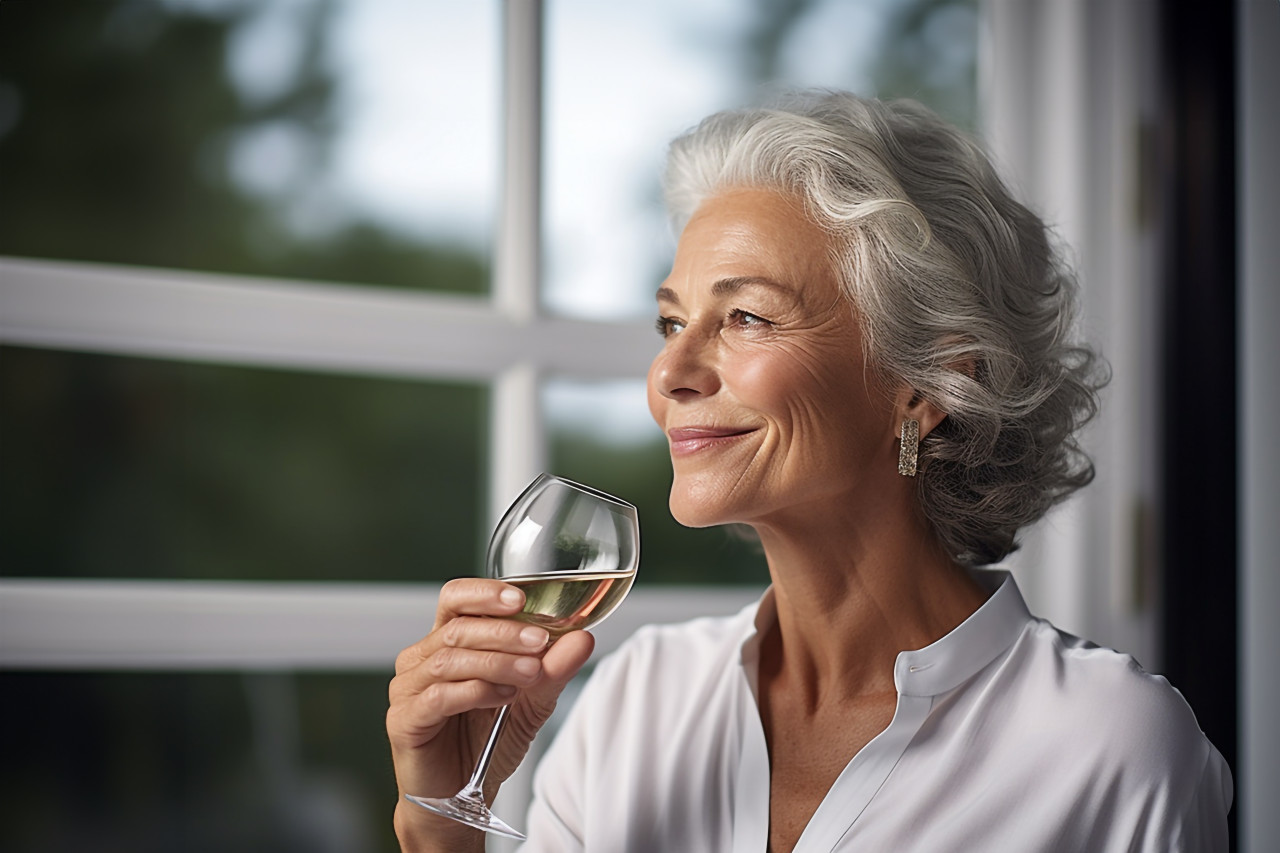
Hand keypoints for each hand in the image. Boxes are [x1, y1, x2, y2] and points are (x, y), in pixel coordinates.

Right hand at [387, 578, 594, 849]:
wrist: (461, 799)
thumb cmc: (487, 742)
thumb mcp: (531, 701)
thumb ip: (552, 668)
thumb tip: (582, 638)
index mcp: (446, 642)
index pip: (456, 598)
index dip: (484, 593)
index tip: (520, 598)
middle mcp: (421, 659)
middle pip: (457, 628)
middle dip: (503, 632)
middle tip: (539, 642)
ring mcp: (408, 689)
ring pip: (449, 660)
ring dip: (496, 662)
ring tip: (529, 673)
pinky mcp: (404, 720)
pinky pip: (438, 696)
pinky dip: (475, 692)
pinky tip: (502, 697)